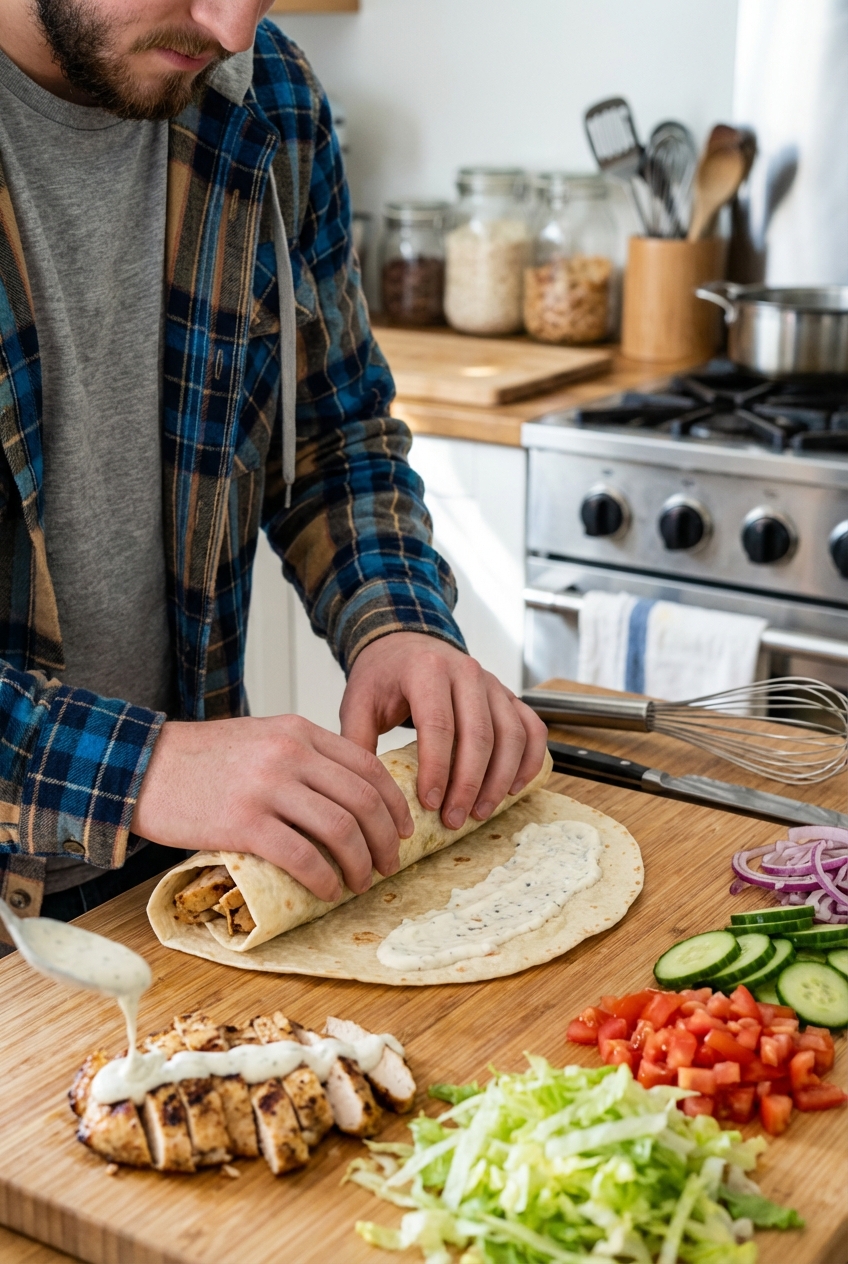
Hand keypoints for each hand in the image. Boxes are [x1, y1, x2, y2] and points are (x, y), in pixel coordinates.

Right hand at [131, 715, 413, 901]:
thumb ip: (301, 755)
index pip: (368, 766)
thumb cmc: (201, 760)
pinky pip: (303, 856)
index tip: (401, 829)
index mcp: (298, 731)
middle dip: (386, 839)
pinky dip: (324, 878)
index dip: (393, 803)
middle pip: (363, 799)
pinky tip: (328, 890)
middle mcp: (290, 754)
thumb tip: (346, 796)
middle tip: (389, 864)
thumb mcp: (261, 738)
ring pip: (341, 829)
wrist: (140, 767)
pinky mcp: (244, 822)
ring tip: (360, 882)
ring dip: (361, 863)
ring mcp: (268, 787)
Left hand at [340, 633, 547, 830]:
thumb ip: (357, 742)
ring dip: (500, 779)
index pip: (438, 725)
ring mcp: (493, 683)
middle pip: (479, 734)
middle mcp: (466, 672)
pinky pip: (532, 728)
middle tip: (454, 818)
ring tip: (480, 812)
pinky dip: (529, 760)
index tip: (430, 803)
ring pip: (511, 735)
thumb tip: (364, 791)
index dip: (437, 768)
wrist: (405, 644)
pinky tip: (513, 788)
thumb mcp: (357, 703)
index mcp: (427, 670)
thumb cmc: (383, 677)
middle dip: (469, 784)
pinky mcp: (509, 695)